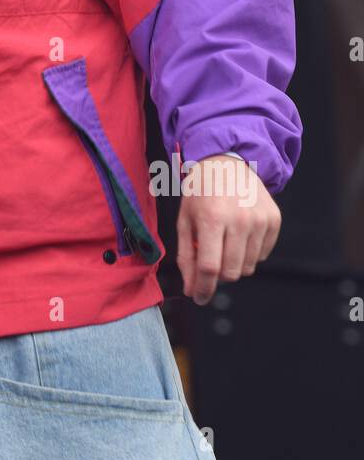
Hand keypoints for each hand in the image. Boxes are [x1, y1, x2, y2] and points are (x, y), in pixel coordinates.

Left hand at [176, 153, 280, 305]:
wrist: (228, 161)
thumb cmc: (201, 191)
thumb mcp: (185, 220)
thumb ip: (187, 257)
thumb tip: (192, 290)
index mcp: (212, 218)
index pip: (210, 268)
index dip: (203, 289)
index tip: (198, 298)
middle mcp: (240, 220)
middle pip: (231, 272)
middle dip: (217, 275)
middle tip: (210, 261)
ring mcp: (260, 220)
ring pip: (248, 267)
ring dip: (234, 263)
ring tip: (224, 242)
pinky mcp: (274, 220)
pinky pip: (262, 255)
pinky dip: (249, 252)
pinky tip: (239, 234)